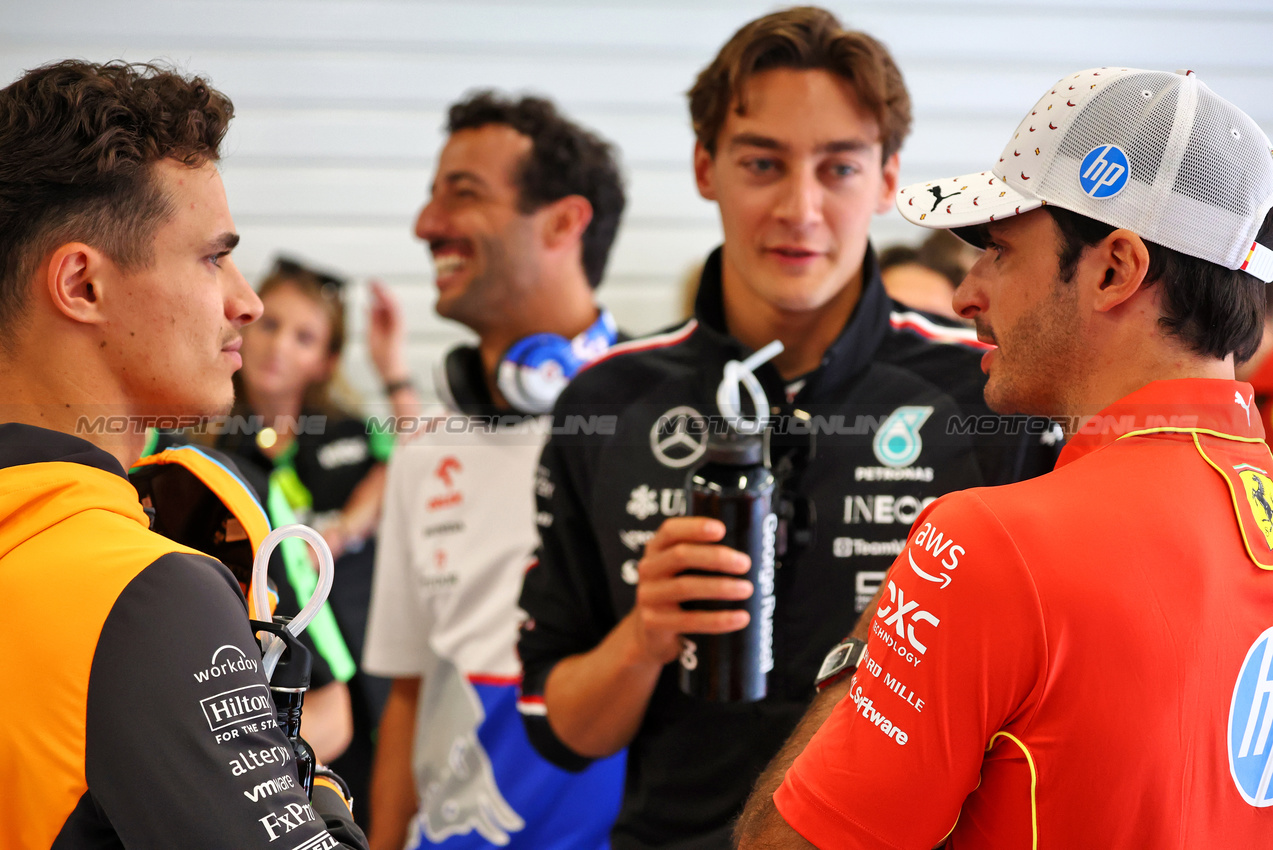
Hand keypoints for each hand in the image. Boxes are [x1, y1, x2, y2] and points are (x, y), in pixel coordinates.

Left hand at [367, 280, 407, 384]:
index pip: (381, 305)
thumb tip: (367, 306)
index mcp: (386, 324)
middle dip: (379, 291)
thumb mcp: (371, 336)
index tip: (368, 285)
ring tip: (376, 284)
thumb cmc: (381, 358)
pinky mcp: (399, 328)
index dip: (375, 294)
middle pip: (387, 302)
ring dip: (384, 293)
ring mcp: (397, 325)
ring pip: (393, 304)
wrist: (389, 370)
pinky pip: (396, 312)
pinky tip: (383, 295)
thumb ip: (370, 321)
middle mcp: (393, 323)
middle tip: (371, 280)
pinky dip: (390, 302)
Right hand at [630, 516, 752, 666]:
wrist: (650, 633)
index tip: (722, 530)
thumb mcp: (680, 569)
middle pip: (680, 556)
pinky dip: (718, 620)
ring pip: (685, 587)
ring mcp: (648, 596)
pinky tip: (741, 618)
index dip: (695, 527)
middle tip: (745, 564)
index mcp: (657, 548)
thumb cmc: (678, 592)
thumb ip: (704, 555)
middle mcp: (649, 569)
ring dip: (720, 587)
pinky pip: (689, 621)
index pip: (671, 530)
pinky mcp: (654, 623)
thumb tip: (753, 546)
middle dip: (716, 557)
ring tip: (747, 589)